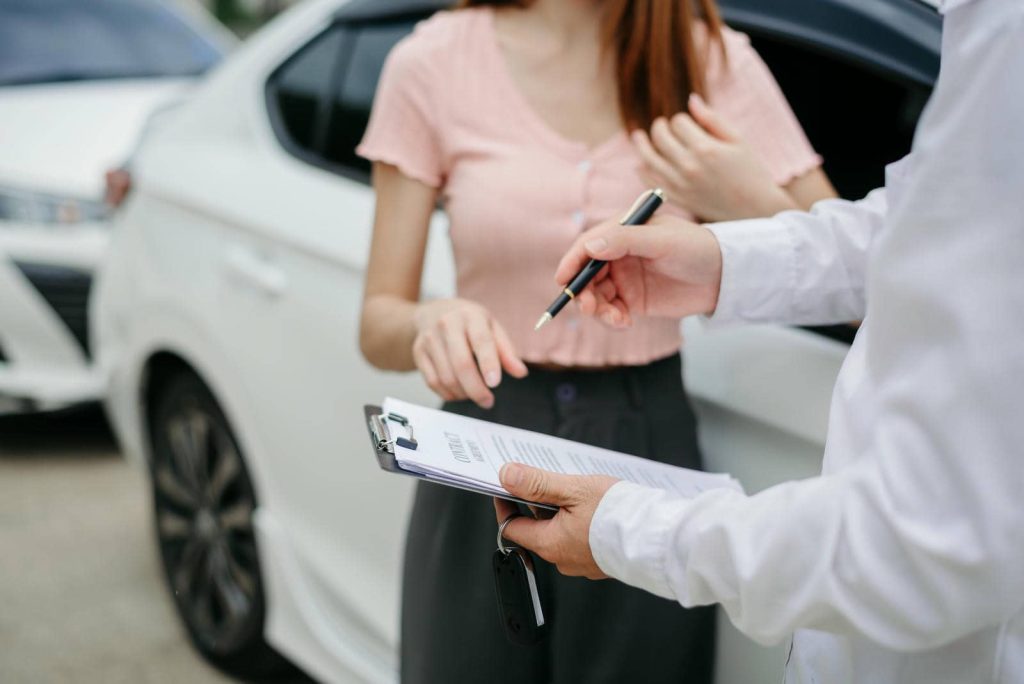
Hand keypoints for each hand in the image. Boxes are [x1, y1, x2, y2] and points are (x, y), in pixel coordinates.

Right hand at [412, 298, 527, 407]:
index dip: (488, 364)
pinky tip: (460, 393)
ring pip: (446, 377)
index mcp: (470, 316)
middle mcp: (447, 325)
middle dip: (476, 389)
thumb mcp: (491, 327)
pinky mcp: (418, 352)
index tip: (495, 384)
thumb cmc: (468, 322)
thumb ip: (506, 351)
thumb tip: (521, 373)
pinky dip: (448, 394)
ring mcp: (429, 339)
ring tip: (476, 395)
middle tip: (488, 401)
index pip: (480, 341)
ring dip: (463, 394)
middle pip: (461, 364)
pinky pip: (433, 381)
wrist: (432, 312)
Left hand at [494, 463, 618, 578]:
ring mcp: (583, 563)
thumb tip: (507, 476)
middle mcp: (563, 559)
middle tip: (544, 480)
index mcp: (550, 544)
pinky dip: (579, 521)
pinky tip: (592, 505)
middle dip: (537, 504)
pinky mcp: (601, 560)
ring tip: (573, 490)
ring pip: (560, 533)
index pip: (512, 527)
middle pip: (537, 529)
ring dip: (560, 512)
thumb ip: (537, 484)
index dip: (505, 504)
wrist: (659, 536)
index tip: (505, 486)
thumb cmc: (619, 515)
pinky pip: (580, 539)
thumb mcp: (573, 490)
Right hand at [553, 214, 722, 327]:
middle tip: (589, 308)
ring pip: (596, 295)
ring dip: (598, 309)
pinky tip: (625, 323)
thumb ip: (625, 241)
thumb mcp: (661, 241)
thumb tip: (590, 247)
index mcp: (621, 231)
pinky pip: (611, 311)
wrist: (724, 276)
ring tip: (616, 319)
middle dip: (583, 292)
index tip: (563, 280)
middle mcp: (618, 254)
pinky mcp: (633, 300)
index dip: (572, 262)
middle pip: (586, 273)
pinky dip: (611, 319)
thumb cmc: (696, 248)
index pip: (587, 245)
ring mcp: (624, 278)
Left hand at [633, 94, 796, 221]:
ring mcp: (680, 184)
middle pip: (660, 137)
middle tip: (662, 125)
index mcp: (706, 148)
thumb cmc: (750, 171)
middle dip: (660, 127)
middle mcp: (689, 166)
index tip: (688, 123)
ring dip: (641, 145)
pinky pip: (650, 181)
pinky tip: (640, 163)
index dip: (682, 119)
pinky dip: (642, 170)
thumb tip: (691, 100)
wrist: (754, 209)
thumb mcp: (738, 139)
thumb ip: (712, 118)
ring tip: (638, 137)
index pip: (678, 123)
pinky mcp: (677, 198)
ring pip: (649, 158)